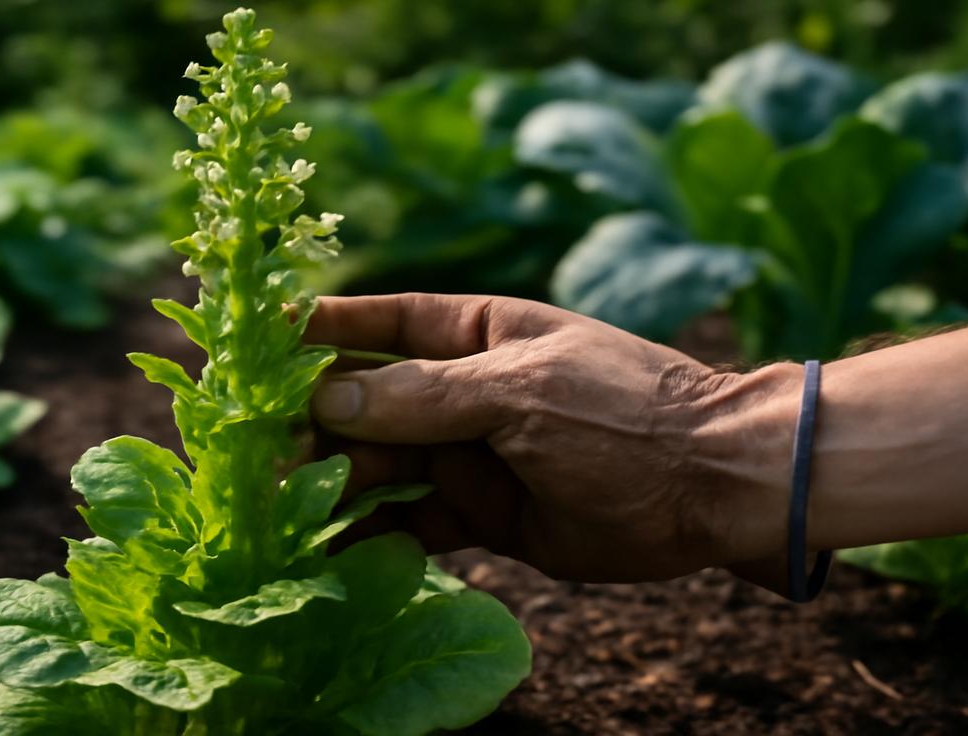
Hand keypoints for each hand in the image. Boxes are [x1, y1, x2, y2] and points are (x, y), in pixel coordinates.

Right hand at [305, 293, 798, 582]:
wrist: (711, 487)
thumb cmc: (623, 412)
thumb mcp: (519, 391)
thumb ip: (422, 395)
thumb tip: (327, 396)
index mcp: (475, 334)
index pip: (379, 324)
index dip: (317, 330)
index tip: (255, 341)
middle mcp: (464, 392)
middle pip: (367, 403)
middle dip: (312, 424)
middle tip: (256, 454)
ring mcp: (472, 454)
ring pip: (381, 466)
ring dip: (334, 484)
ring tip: (281, 511)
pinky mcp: (486, 515)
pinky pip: (415, 524)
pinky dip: (376, 537)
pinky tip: (334, 552)